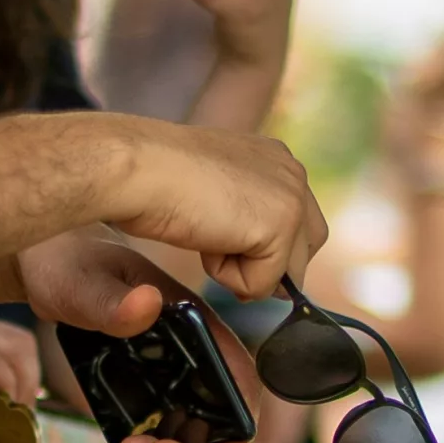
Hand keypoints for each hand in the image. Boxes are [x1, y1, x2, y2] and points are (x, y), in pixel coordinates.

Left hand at [17, 234, 263, 442]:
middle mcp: (189, 353)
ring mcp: (167, 374)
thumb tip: (148, 303)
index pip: (236, 375)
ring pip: (187, 432)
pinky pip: (158, 430)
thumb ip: (111, 300)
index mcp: (192, 322)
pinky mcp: (144, 389)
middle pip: (215, 417)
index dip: (240, 424)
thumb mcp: (84, 283)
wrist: (46, 270)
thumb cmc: (69, 265)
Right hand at [105, 120, 326, 299]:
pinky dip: (229, 278)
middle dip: (269, 267)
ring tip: (205, 239)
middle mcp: (292, 172)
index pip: (297, 220)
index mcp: (275, 158)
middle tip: (222, 260)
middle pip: (305, 247)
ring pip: (287, 271)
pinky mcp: (280, 226)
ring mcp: (291, 197)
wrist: (138, 167)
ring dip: (243, 272)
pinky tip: (204, 242)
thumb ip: (241, 212)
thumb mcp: (211, 189)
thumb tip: (259, 255)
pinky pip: (263, 284)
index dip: (267, 248)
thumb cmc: (153, 175)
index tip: (228, 247)